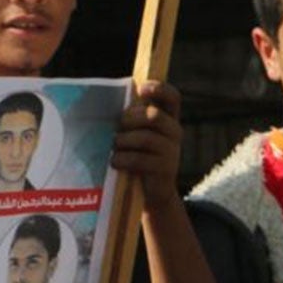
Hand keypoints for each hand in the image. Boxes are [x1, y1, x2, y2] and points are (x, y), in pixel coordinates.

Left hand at [111, 81, 185, 208]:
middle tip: (117, 128)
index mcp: (170, 120)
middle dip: (130, 119)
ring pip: (145, 138)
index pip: (172, 98)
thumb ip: (133, 121)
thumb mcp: (139, 137)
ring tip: (113, 146)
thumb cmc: (140, 158)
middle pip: (154, 116)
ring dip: (123, 141)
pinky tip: (114, 161)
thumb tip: (108, 107)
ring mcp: (172, 151)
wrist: (153, 193)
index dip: (159, 89)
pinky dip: (122, 159)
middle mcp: (175, 132)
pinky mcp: (164, 169)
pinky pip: (139, 159)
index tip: (141, 88)